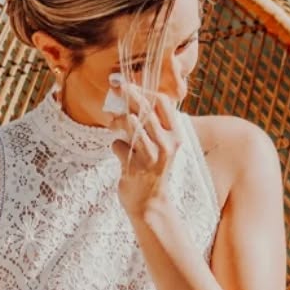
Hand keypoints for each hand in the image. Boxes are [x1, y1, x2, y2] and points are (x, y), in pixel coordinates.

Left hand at [112, 86, 181, 219]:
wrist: (150, 204)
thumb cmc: (152, 169)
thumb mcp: (160, 145)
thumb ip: (151, 124)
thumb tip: (130, 97)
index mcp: (176, 136)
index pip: (163, 102)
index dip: (145, 90)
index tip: (130, 84)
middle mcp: (167, 145)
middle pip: (146, 110)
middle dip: (129, 95)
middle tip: (115, 86)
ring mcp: (151, 157)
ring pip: (132, 124)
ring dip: (119, 121)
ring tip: (113, 124)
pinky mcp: (135, 168)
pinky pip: (118, 146)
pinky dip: (116, 146)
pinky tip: (121, 155)